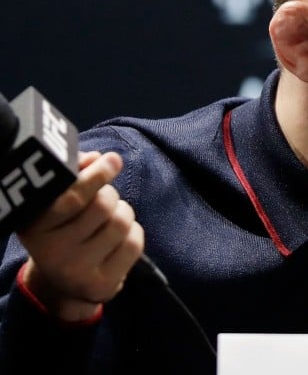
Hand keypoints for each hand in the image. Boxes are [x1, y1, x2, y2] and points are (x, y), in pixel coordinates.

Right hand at [17, 151, 143, 321]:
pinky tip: (118, 239)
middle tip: (105, 199)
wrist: (64, 281)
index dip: (97, 175)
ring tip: (110, 220)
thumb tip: (96, 159)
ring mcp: (76, 272)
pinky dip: (134, 233)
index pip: (73, 197)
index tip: (112, 160)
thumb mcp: (58, 201)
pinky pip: (134, 244)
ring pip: (122, 222)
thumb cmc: (65, 227)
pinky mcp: (101, 285)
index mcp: (35, 226)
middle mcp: (51, 252)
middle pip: (103, 206)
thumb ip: (74, 174)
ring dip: (124, 213)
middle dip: (111, 195)